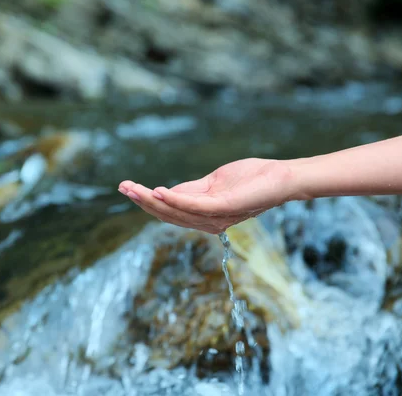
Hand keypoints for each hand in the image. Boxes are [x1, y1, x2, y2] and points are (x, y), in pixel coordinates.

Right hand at [118, 158, 301, 233]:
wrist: (280, 178)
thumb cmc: (251, 179)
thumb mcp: (212, 183)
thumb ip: (190, 190)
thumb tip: (165, 191)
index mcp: (203, 216)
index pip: (169, 211)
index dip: (147, 200)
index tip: (126, 187)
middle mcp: (207, 222)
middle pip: (167, 214)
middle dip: (142, 201)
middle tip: (122, 187)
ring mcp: (215, 217)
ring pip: (176, 211)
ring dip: (151, 200)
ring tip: (132, 188)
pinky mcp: (223, 208)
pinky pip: (193, 205)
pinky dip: (174, 199)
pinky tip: (158, 190)